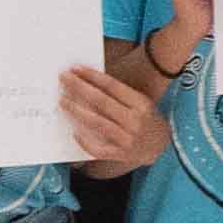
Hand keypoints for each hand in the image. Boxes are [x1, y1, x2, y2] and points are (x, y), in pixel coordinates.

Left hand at [57, 61, 164, 179]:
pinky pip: (97, 149)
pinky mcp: (120, 154)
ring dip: (76, 110)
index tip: (76, 68)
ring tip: (63, 100)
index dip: (92, 76)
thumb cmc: (145, 119)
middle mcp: (135, 121)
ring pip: (96, 122)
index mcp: (141, 104)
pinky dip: (84, 141)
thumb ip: (118, 94)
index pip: (112, 86)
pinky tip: (73, 132)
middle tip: (63, 78)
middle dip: (79, 88)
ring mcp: (127, 139)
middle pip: (101, 101)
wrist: (159, 146)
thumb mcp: (140, 102)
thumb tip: (87, 83)